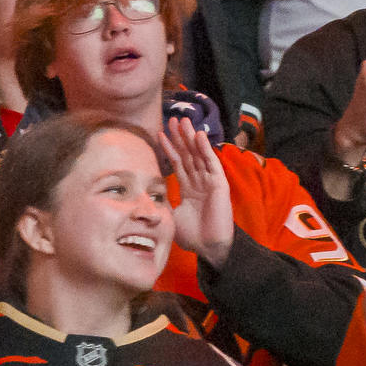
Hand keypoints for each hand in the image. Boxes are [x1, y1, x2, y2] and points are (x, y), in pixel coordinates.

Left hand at [163, 114, 237, 259]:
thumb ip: (163, 202)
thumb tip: (146, 196)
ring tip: (183, 120)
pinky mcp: (219, 184)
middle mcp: (200, 181)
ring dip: (191, 137)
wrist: (209, 247)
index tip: (159, 133)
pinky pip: (211, 163)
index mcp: (189, 187)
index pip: (178, 163)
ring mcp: (210, 181)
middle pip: (189, 153)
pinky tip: (198, 135)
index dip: (169, 148)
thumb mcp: (171, 215)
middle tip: (173, 118)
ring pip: (199, 154)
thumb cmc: (193, 235)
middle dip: (180, 136)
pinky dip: (205, 149)